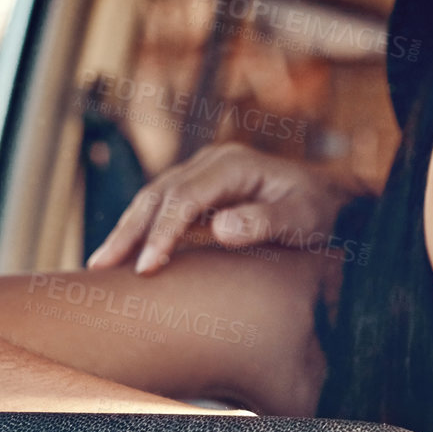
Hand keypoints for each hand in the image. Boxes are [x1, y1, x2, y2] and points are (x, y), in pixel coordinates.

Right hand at [87, 144, 353, 274]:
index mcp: (233, 165)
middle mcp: (212, 163)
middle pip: (159, 195)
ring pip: (154, 200)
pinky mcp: (200, 192)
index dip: (163, 231)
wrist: (332, 202)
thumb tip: (220, 227)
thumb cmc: (320, 211)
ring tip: (100, 265)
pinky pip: (163, 208)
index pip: (185, 197)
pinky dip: (141, 230)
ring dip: (127, 230)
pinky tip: (124, 255)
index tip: (148, 266)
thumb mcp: (303, 218)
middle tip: (100, 268)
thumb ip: (266, 221)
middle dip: (129, 231)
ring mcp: (203, 174)